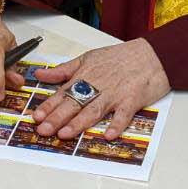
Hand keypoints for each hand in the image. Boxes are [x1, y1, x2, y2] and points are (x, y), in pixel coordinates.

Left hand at [30, 38, 169, 140]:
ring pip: (94, 110)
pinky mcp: (132, 100)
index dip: (48, 106)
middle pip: (74, 103)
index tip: (36, 117)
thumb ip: (64, 70)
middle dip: (57, 117)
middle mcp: (97, 86)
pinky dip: (117, 124)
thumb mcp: (88, 58)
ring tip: (65, 134)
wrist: (151, 54)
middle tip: (43, 130)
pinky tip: (108, 134)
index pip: (62, 93)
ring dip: (79, 123)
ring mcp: (114, 94)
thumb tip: (41, 74)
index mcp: (85, 76)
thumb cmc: (120, 57)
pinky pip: (124, 114)